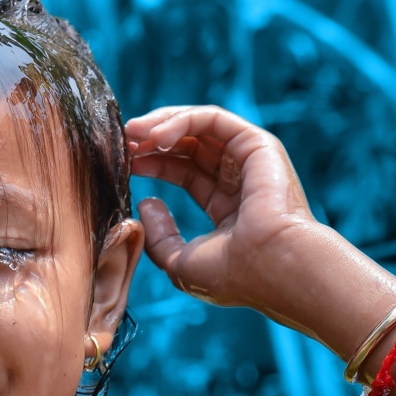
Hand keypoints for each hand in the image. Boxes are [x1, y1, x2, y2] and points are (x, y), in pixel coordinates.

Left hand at [124, 105, 324, 316]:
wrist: (275, 268)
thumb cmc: (235, 275)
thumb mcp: (181, 264)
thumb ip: (159, 237)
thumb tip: (147, 202)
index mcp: (227, 207)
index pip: (183, 172)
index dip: (151, 163)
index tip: (122, 163)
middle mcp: (240, 180)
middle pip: (188, 146)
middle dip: (151, 140)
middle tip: (121, 143)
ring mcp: (250, 161)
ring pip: (199, 127)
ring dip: (161, 125)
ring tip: (132, 133)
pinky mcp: (257, 145)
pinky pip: (213, 121)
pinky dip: (181, 121)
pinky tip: (156, 137)